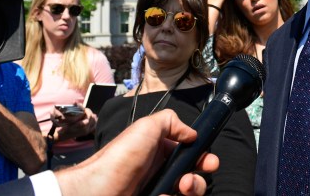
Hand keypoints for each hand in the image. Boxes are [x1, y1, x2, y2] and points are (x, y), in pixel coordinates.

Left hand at [54, 109, 218, 195]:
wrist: (100, 189)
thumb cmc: (121, 157)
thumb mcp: (147, 126)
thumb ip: (172, 121)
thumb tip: (192, 133)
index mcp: (160, 149)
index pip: (190, 154)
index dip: (202, 157)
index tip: (210, 161)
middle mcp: (160, 169)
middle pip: (192, 176)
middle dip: (199, 177)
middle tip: (190, 179)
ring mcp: (157, 188)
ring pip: (186, 192)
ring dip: (191, 189)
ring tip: (182, 187)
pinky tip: (163, 194)